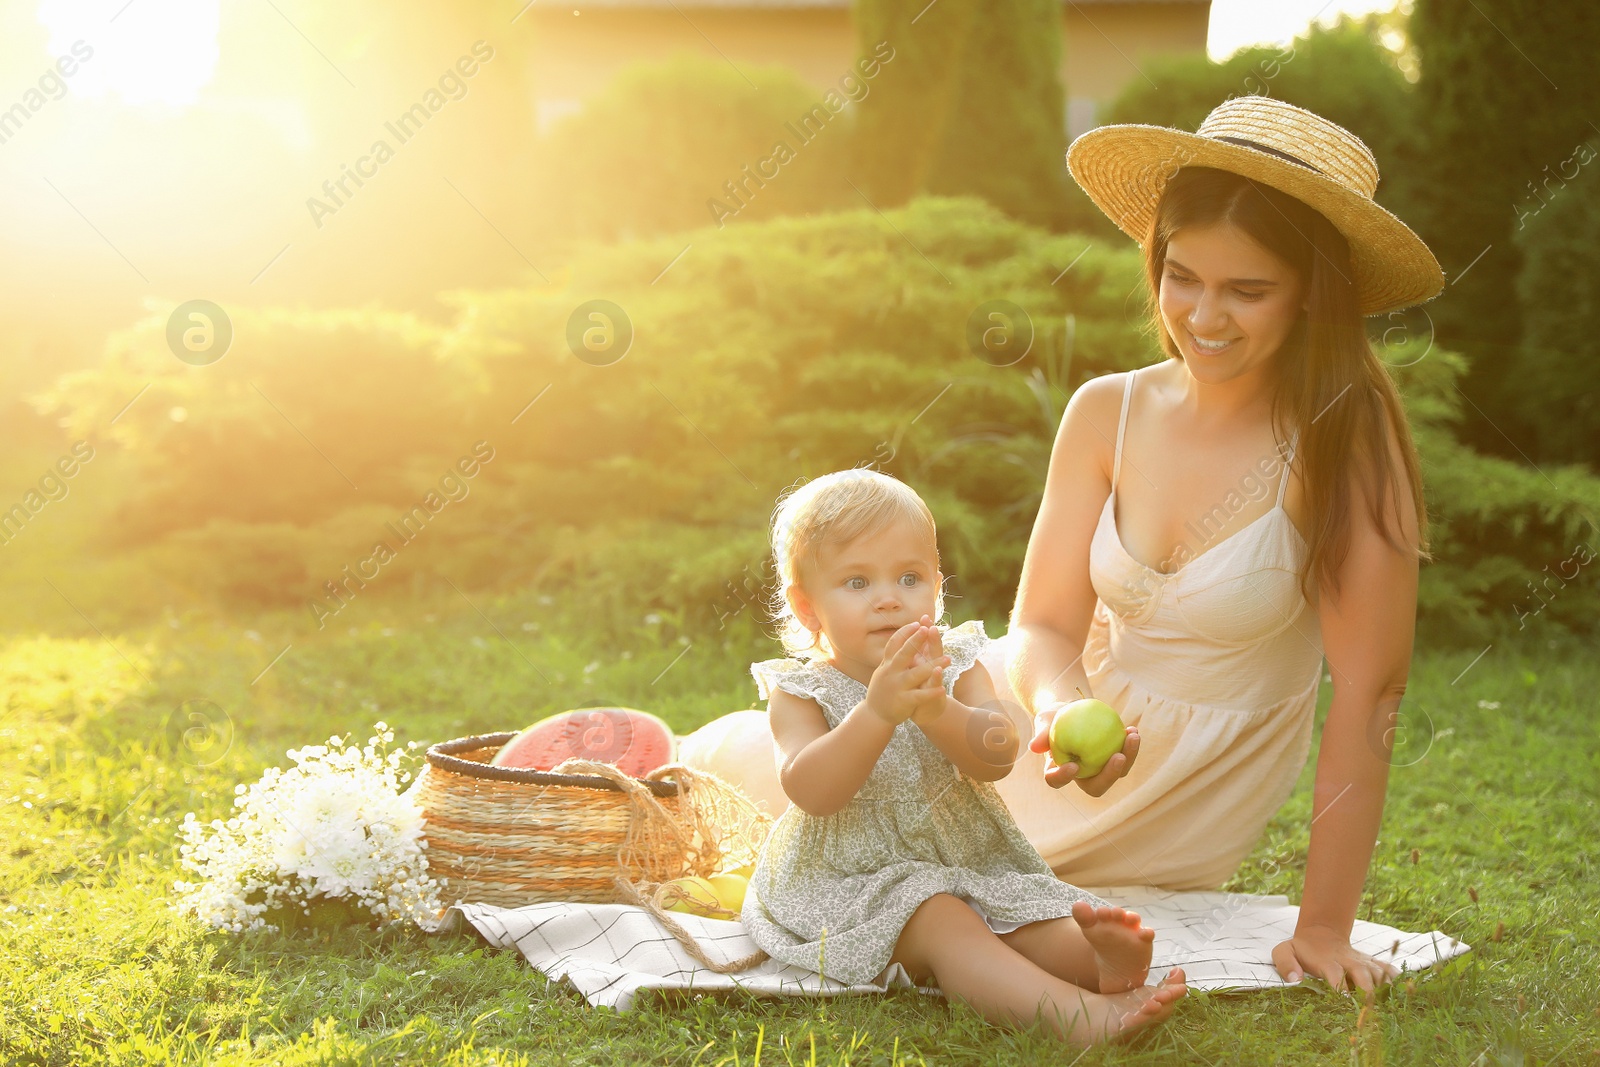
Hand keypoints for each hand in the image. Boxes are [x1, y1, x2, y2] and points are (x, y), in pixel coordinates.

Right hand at [866, 620, 947, 726]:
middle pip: (904, 654)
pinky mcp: (903, 701)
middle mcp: (891, 672)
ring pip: (916, 674)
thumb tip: (900, 636)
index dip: (905, 632)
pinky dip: (930, 692)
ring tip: (948, 659)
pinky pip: (919, 696)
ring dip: (932, 666)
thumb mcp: (884, 670)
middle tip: (927, 628)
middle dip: (915, 641)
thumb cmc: (883, 689)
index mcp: (887, 664)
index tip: (917, 622)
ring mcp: (897, 686)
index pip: (894, 643)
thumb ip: (892, 656)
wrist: (875, 714)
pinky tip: (942, 689)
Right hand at [1028, 704, 1138, 796]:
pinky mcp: (1112, 759)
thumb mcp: (1045, 719)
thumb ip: (1042, 732)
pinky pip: (1125, 757)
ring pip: (1116, 773)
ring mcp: (1099, 769)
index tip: (1073, 765)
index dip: (1063, 777)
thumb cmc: (1054, 716)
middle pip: (1095, 787)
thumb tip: (1034, 747)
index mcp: (1058, 771)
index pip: (1057, 781)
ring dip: (1128, 758)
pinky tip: (1132, 730)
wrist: (1071, 709)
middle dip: (1109, 776)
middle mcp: (1081, 776)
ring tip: (1132, 736)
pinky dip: (1130, 745)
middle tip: (1118, 757)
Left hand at [1273, 925, 1399, 993]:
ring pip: (1377, 970)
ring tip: (1391, 1001)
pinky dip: (1395, 975)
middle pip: (1361, 973)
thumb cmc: (1301, 950)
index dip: (1340, 987)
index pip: (1335, 974)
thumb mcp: (1284, 952)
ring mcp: (1361, 960)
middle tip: (1372, 1005)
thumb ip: (1285, 963)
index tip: (1344, 1000)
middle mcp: (1347, 961)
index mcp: (1327, 961)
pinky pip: (1386, 967)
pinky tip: (1403, 985)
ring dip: (1384, 985)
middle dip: (1368, 988)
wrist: (1320, 934)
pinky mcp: (1370, 962)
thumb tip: (1295, 979)